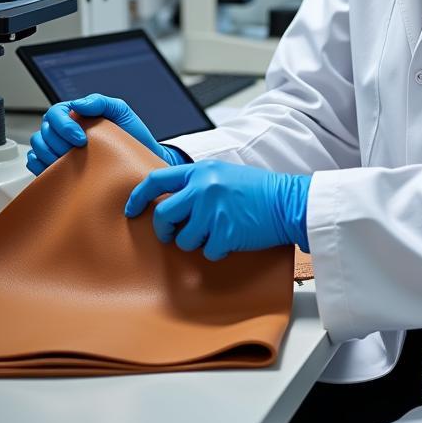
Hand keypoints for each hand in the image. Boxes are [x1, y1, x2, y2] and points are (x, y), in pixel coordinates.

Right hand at [26, 93, 187, 175]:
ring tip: (70, 162)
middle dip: (58, 143)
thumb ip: (100, 102)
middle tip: (78, 152)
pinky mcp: (55, 166)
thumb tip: (77, 105)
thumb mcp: (120, 111)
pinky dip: (42, 166)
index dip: (64, 127)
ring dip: (49, 155)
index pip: (55, 114)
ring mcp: (58, 148)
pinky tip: (58, 170)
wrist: (138, 162)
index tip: (81, 139)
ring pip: (37, 147)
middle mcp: (63, 129)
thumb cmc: (131, 136)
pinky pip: (36, 163)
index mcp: (75, 113)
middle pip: (44, 132)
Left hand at [125, 160, 310, 260]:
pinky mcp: (225, 232)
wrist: (289, 202)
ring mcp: (213, 210)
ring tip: (216, 232)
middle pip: (164, 215)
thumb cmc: (258, 191)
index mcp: (201, 171)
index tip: (132, 209)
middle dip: (166, 230)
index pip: (156, 180)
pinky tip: (232, 238)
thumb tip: (170, 202)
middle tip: (174, 234)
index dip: (138, 197)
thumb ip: (196, 183)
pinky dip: (218, 250)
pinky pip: (207, 251)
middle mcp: (203, 188)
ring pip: (184, 238)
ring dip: (196, 241)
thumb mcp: (223, 174)